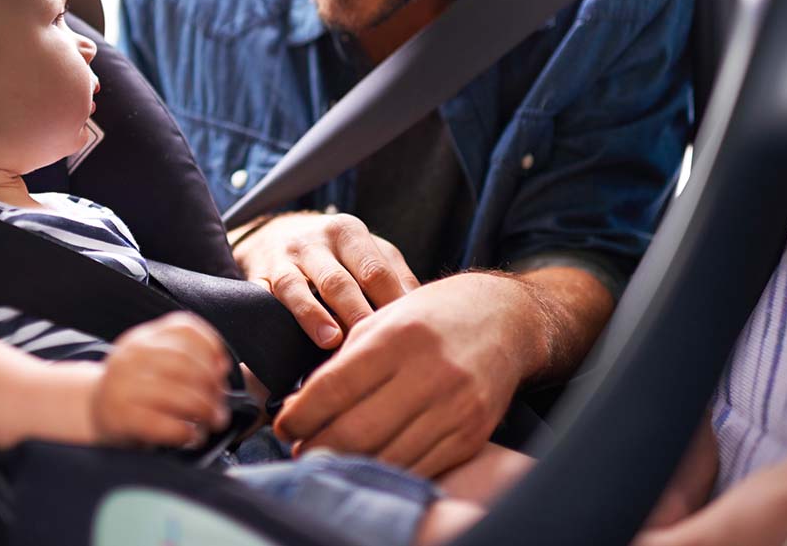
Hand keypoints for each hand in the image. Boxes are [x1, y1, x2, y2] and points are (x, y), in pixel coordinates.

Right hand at [88, 312, 231, 447]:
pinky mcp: (121, 417)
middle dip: (212, 386)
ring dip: (205, 410)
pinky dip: (185, 432)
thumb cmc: (135, 388)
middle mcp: (132, 356)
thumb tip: (221, 369)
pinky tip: (191, 435)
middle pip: (186, 363)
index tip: (222, 367)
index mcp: (143, 337)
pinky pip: (163, 424)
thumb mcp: (152, 360)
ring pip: (179, 394)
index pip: (184, 327)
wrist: (93, 410)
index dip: (211, 346)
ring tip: (213, 421)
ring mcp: (124, 386)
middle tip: (221, 404)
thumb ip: (183, 357)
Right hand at [232, 211, 420, 347]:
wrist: (276, 233)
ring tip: (332, 341)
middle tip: (375, 345)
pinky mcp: (258, 276)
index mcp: (349, 232)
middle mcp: (314, 241)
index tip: (406, 334)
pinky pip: (264, 296)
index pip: (374, 271)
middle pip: (339, 281)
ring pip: (298, 287)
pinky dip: (274, 316)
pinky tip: (283, 336)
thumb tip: (423, 314)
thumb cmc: (336, 252)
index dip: (390, 303)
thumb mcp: (369, 252)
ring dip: (314, 315)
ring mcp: (283, 258)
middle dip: (357, 313)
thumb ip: (396, 277)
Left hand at [273, 273, 547, 476]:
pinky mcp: (472, 435)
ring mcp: (456, 408)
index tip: (283, 424)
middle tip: (298, 449)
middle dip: (317, 447)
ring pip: (387, 456)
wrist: (503, 320)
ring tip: (326, 458)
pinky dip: (386, 470)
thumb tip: (302, 405)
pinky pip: (419, 468)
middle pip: (357, 431)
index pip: (336, 387)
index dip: (301, 413)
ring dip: (347, 464)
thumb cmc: (432, 316)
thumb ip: (344, 360)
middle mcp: (430, 373)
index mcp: (400, 337)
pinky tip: (367, 462)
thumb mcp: (384, 320)